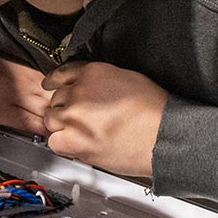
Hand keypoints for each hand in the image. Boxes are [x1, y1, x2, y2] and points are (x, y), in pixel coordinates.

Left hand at [41, 61, 168, 176]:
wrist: (165, 135)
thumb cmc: (156, 110)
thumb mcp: (128, 78)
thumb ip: (100, 81)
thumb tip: (89, 90)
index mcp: (92, 72)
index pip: (61, 74)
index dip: (57, 84)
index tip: (53, 87)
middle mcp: (79, 91)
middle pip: (56, 99)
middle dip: (66, 108)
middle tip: (81, 119)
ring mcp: (74, 115)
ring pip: (52, 119)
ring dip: (63, 126)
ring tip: (82, 133)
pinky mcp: (75, 140)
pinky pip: (55, 141)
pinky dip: (65, 144)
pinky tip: (79, 145)